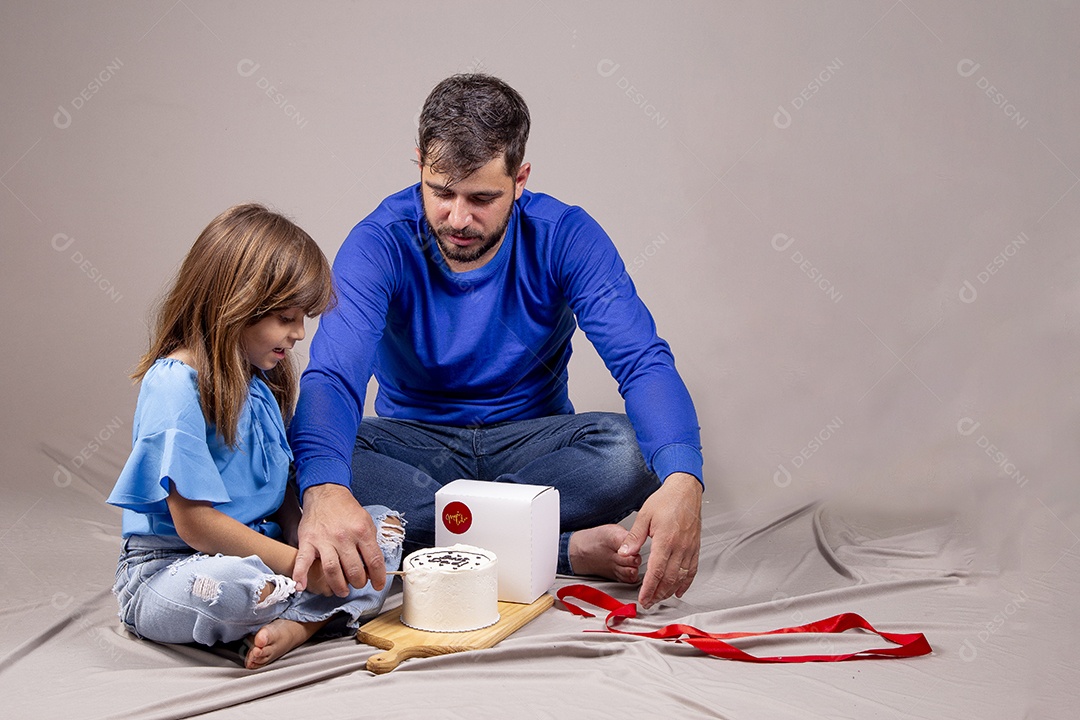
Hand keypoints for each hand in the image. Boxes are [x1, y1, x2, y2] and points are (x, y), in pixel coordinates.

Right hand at [293, 483, 386, 595]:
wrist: (326, 493)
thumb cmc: (346, 510)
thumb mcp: (366, 522)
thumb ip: (370, 543)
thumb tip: (374, 566)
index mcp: (361, 531)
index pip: (374, 561)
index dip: (378, 577)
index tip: (378, 584)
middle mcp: (344, 537)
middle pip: (354, 570)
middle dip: (358, 582)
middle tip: (358, 583)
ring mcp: (324, 540)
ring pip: (332, 570)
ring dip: (338, 586)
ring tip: (341, 591)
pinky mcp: (308, 541)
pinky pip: (303, 561)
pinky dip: (300, 575)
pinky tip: (301, 586)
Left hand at [619, 472, 702, 608]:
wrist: (685, 490)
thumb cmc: (666, 500)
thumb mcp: (644, 516)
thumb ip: (634, 537)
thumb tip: (624, 553)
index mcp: (665, 540)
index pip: (656, 571)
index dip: (649, 588)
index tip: (643, 599)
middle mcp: (679, 547)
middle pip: (669, 579)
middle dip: (658, 594)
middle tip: (649, 603)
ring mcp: (689, 548)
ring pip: (681, 577)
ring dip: (670, 591)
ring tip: (660, 598)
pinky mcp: (695, 547)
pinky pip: (692, 570)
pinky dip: (686, 582)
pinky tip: (679, 590)